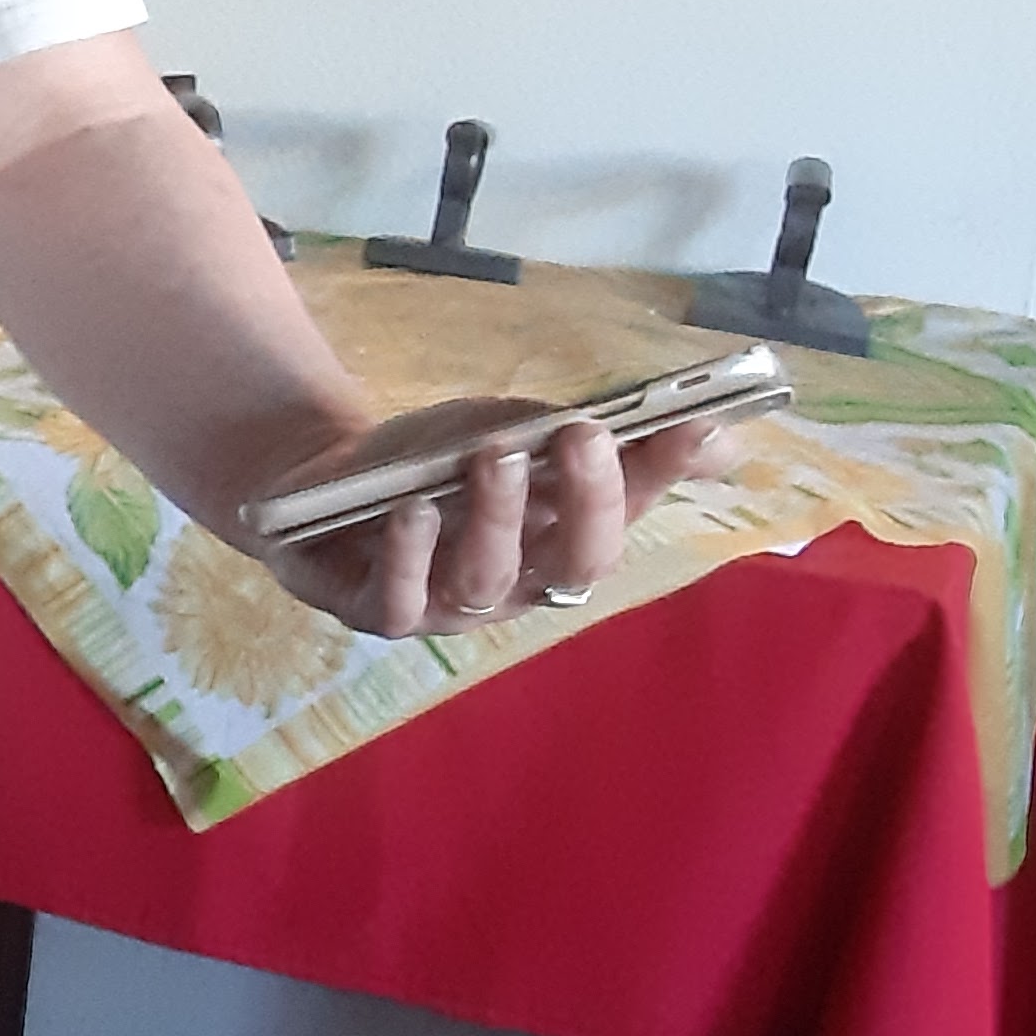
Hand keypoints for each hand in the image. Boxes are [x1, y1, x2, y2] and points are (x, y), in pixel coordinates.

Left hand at [247, 400, 725, 637]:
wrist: (318, 482)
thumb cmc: (432, 463)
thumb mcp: (510, 431)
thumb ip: (594, 434)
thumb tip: (716, 432)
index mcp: (561, 541)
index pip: (630, 513)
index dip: (663, 475)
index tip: (695, 424)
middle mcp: (517, 585)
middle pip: (574, 563)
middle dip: (587, 500)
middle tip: (583, 435)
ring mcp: (447, 606)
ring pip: (488, 578)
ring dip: (497, 516)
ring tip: (494, 455)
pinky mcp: (374, 611)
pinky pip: (399, 600)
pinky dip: (410, 555)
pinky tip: (414, 510)